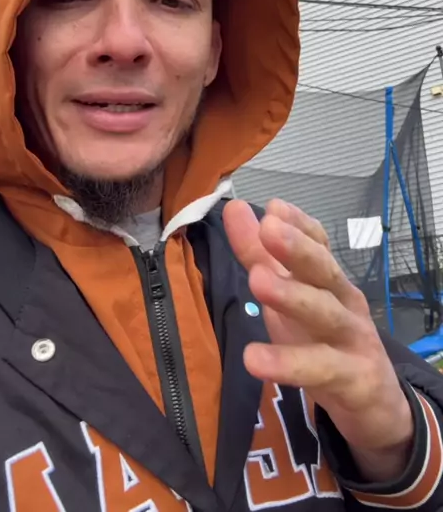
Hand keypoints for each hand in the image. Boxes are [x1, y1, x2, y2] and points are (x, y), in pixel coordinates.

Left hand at [223, 198, 413, 481]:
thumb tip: (235, 208)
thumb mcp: (291, 298)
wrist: (377, 405)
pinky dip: (288, 364)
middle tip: (269, 228)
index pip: (319, 244)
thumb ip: (260, 256)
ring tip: (257, 281)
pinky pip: (319, 369)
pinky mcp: (352, 379)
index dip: (298, 225)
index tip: (273, 207)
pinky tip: (255, 359)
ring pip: (325, 314)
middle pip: (323, 270)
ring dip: (293, 296)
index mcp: (329, 280)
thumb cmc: (325, 341)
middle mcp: (344, 302)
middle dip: (298, 248)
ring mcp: (353, 339)